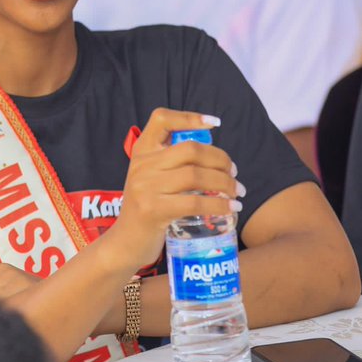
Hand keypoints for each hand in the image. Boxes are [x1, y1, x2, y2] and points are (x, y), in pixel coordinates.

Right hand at [104, 108, 242, 269]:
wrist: (125, 243)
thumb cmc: (147, 209)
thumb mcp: (151, 178)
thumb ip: (171, 164)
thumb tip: (215, 157)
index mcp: (141, 152)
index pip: (162, 119)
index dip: (189, 117)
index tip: (214, 124)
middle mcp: (141, 165)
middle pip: (190, 149)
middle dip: (220, 159)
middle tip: (234, 173)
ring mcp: (145, 187)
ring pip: (195, 175)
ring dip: (224, 183)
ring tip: (237, 192)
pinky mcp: (153, 210)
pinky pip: (194, 203)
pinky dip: (219, 205)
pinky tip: (232, 209)